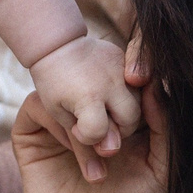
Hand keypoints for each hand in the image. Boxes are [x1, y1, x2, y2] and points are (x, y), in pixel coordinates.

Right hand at [11, 83, 169, 192]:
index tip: (142, 80)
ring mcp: (59, 135)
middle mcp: (89, 125)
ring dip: (82, 109)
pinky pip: (35, 109)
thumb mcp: (163, 170)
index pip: (119, 82)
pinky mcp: (33, 147)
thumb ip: (164, 128)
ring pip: (61, 91)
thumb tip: (157, 82)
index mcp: (123, 125)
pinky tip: (77, 145)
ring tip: (103, 145)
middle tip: (121, 121)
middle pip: (87, 78)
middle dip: (105, 90)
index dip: (129, 75)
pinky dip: (56, 118)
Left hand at [28, 35, 141, 160]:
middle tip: (102, 123)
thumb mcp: (59, 112)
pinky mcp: (124, 58)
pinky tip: (111, 93)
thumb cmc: (54, 82)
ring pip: (139, 102)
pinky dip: (126, 94)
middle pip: (130, 120)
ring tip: (107, 108)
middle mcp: (109, 82)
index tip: (76, 127)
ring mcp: (119, 68)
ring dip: (125, 111)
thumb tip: (112, 149)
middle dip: (119, 128)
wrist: (57, 44)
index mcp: (88, 97)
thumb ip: (84, 131)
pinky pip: (136, 84)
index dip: (87, 136)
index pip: (98, 132)